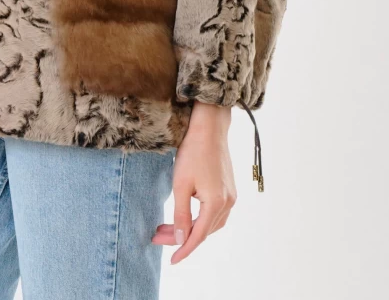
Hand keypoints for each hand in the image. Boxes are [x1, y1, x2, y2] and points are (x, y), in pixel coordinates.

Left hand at [151, 102, 236, 263]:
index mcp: (216, 203)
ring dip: (190, 228)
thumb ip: (181, 214)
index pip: (198, 236)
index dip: (184, 250)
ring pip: (210, 223)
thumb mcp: (181, 184)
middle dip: (182, 237)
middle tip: (157, 236)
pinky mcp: (229, 188)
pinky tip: (186, 215)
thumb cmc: (193, 151)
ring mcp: (231, 196)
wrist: (210, 127)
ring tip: (167, 227)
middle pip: (204, 231)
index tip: (171, 261)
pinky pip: (215, 213)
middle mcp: (228, 203)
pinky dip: (200, 218)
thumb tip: (181, 240)